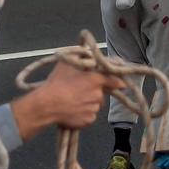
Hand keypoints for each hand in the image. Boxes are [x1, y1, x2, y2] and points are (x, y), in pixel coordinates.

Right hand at [10, 61, 124, 140]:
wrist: (47, 105)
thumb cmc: (57, 83)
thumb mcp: (67, 63)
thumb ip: (80, 55)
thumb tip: (86, 47)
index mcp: (95, 79)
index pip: (114, 80)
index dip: (118, 81)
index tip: (122, 84)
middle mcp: (98, 95)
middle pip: (101, 93)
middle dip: (94, 91)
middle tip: (80, 90)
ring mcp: (93, 109)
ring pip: (94, 104)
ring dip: (88, 102)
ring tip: (73, 100)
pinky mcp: (88, 120)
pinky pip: (89, 116)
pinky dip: (83, 114)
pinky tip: (72, 110)